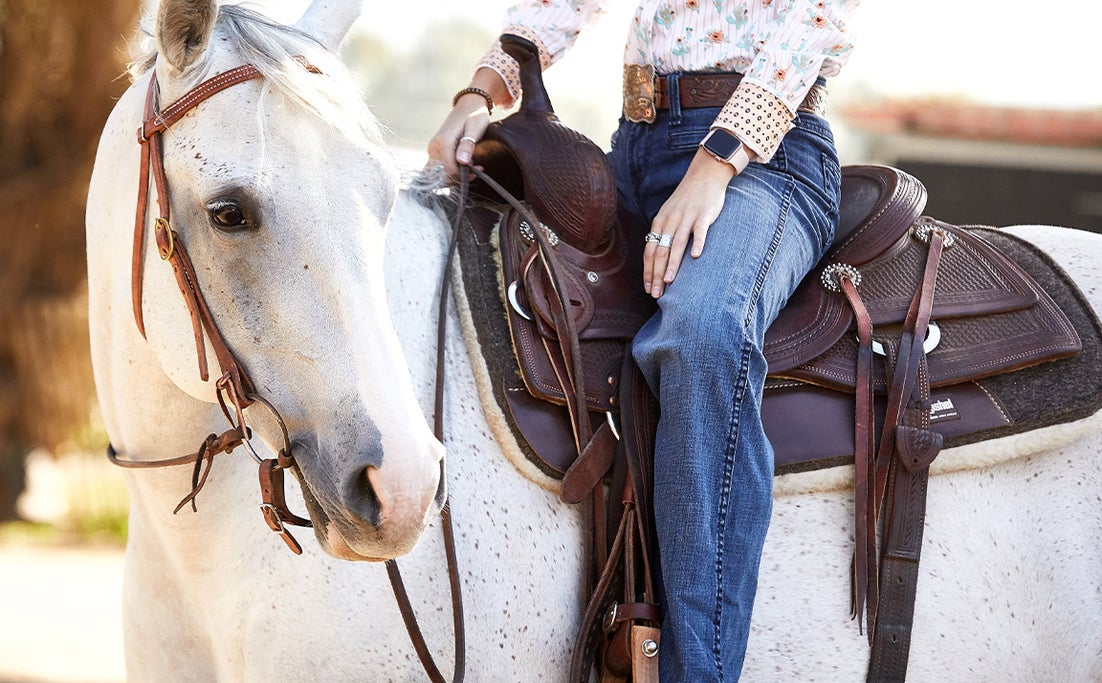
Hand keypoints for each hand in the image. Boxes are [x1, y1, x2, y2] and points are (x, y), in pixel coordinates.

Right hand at [425, 69, 507, 177]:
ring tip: (471, 165)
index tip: (479, 169)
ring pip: (440, 172)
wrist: (469, 104)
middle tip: (477, 168)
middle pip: (443, 173)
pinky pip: (440, 166)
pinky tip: (464, 163)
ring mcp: (433, 149)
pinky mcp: (435, 150)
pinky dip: (451, 169)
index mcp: (442, 142)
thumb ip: (467, 145)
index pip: (449, 170)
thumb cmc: (475, 115)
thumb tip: (461, 162)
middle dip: (460, 176)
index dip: (464, 174)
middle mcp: (434, 147)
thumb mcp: (475, 129)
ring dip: (456, 174)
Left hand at [644, 149, 736, 297]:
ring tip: (669, 282)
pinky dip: (698, 243)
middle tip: (656, 294)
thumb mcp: (669, 215)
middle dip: (656, 275)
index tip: (648, 289)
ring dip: (672, 265)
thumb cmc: (687, 200)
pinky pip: (700, 231)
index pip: (649, 251)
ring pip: (676, 244)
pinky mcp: (704, 214)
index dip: (648, 271)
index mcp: (660, 223)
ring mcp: (687, 218)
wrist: (704, 175)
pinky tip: (696, 257)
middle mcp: (670, 221)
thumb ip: (663, 234)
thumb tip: (657, 258)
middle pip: (660, 252)